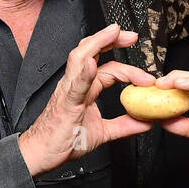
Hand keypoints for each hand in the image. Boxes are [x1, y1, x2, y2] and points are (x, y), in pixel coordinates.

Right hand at [18, 23, 153, 176]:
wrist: (42, 154)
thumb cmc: (63, 140)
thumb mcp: (102, 133)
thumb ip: (124, 125)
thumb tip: (146, 122)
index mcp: (84, 88)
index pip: (107, 67)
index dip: (127, 66)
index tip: (147, 77)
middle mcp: (75, 84)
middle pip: (92, 52)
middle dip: (111, 39)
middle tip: (131, 35)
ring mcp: (68, 91)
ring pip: (81, 58)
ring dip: (98, 43)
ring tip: (113, 33)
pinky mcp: (65, 103)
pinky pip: (74, 85)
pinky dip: (84, 73)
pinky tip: (92, 64)